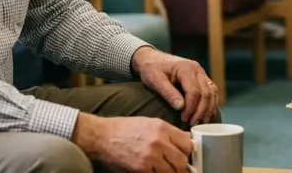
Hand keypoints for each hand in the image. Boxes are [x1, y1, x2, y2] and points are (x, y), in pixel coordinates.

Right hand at [74, 114, 191, 172]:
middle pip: (182, 160)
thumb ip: (169, 132)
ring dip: (171, 172)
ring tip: (166, 169)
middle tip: (177, 166)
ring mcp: (150, 156)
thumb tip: (186, 140)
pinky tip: (155, 171)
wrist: (103, 136)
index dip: (188, 151)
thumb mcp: (150, 123)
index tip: (186, 154)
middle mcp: (159, 142)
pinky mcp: (141, 169)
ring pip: (173, 172)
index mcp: (162, 128)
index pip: (187, 143)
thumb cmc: (126, 128)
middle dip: (181, 165)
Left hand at [131, 46, 218, 125]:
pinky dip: (210, 103)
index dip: (190, 107)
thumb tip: (181, 107)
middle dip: (201, 111)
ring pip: (212, 92)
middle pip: (206, 93)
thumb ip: (168, 92)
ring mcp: (201, 73)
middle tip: (193, 124)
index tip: (183, 119)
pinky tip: (205, 114)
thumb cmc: (152, 69)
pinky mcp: (201, 78)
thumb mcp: (155, 80)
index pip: (194, 91)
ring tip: (201, 122)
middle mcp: (197, 70)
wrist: (152, 59)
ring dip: (208, 109)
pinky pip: (211, 91)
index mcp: (186, 68)